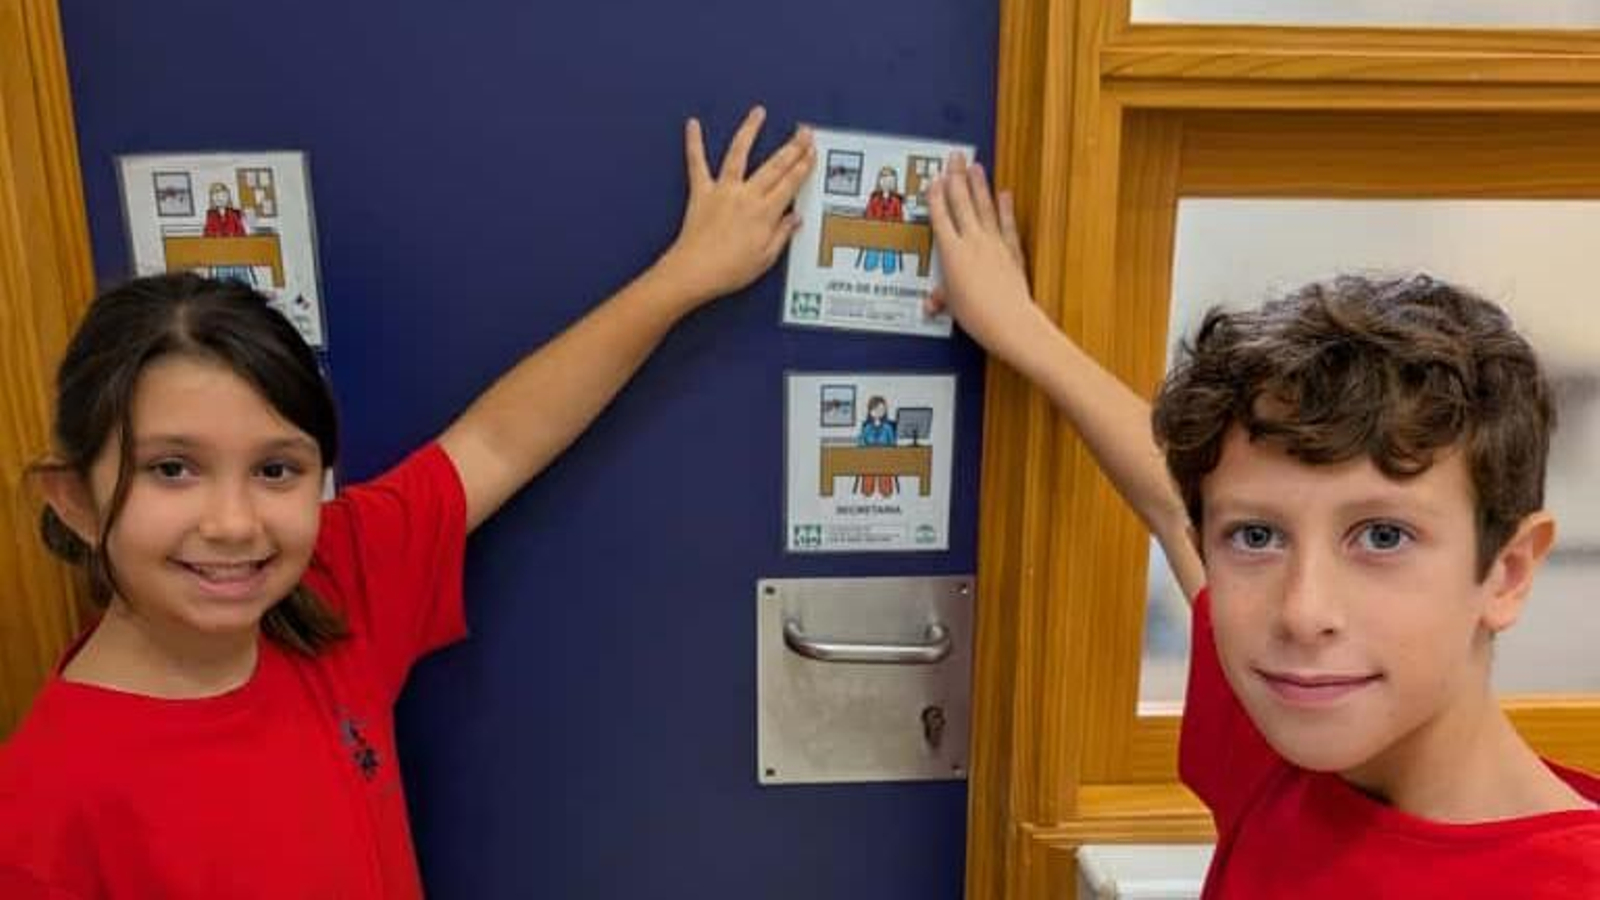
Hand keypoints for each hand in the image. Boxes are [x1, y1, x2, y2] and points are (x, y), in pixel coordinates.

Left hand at [655, 106, 814, 309]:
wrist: (695, 272)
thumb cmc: (729, 270)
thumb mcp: (766, 258)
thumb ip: (782, 234)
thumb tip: (794, 218)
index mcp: (766, 213)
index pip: (791, 183)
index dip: (804, 165)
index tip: (812, 151)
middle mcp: (746, 196)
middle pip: (774, 165)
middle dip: (792, 146)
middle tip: (804, 131)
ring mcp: (723, 190)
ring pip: (739, 154)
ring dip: (750, 131)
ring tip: (758, 113)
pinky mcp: (701, 192)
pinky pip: (697, 163)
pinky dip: (694, 143)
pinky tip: (693, 125)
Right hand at [927, 153, 1044, 359]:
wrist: (1009, 321)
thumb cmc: (977, 315)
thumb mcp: (952, 306)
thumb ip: (942, 298)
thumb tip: (932, 303)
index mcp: (951, 253)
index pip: (940, 217)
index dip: (936, 197)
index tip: (934, 180)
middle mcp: (972, 242)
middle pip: (961, 202)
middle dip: (956, 177)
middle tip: (955, 157)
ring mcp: (994, 243)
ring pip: (983, 207)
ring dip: (979, 185)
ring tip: (975, 166)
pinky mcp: (1012, 250)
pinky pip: (1007, 224)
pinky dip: (1006, 208)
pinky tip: (1004, 194)